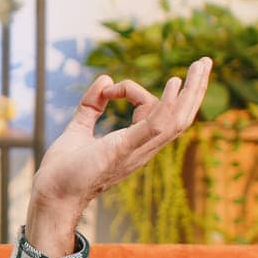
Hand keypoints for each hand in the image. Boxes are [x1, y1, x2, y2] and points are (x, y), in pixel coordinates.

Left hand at [31, 57, 214, 210]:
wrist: (51, 194)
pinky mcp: (124, 150)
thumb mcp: (78, 130)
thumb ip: (90, 106)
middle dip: (194, 90)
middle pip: (180, 117)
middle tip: (205, 62)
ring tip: (202, 65)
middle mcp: (142, 148)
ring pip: (176, 120)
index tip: (107, 88)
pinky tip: (175, 84)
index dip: (132, 89)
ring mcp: (136, 150)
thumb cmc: (64, 170)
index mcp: (134, 143)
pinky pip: (154, 127)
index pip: (150, 109)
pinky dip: (166, 106)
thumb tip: (104, 79)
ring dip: (191, 92)